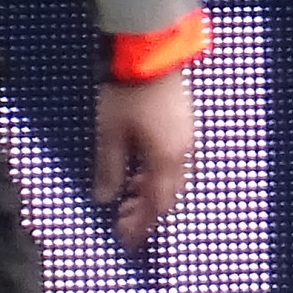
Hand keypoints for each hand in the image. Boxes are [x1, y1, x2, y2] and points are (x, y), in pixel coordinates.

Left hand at [92, 69, 194, 249]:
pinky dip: (157, 174)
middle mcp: (182, 154)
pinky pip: (174, 162)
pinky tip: (141, 168)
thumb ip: (109, 169)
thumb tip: (105, 200)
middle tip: (124, 221)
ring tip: (129, 196)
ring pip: (173, 179)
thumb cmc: (127, 96)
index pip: (157, 205)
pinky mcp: (184, 125)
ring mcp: (186, 138)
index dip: (141, 225)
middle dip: (148, 213)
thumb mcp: (110, 134)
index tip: (124, 239)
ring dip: (152, 192)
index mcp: (165, 161)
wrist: (151, 53)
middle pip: (169, 195)